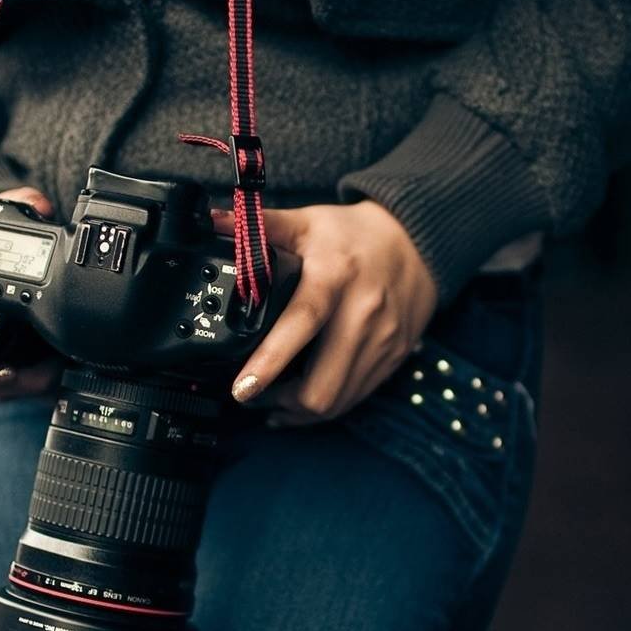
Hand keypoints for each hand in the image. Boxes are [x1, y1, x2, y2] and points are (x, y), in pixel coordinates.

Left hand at [214, 201, 438, 425]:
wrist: (418, 243)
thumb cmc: (354, 236)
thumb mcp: (306, 222)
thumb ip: (260, 226)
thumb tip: (211, 221)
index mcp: (334, 276)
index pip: (302, 323)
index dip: (269, 361)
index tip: (242, 388)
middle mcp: (363, 313)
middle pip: (321, 386)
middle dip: (279, 401)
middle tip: (251, 394)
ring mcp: (382, 341)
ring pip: (337, 402)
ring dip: (300, 410)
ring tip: (274, 399)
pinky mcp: (393, 358)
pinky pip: (355, 399)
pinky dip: (327, 405)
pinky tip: (305, 397)